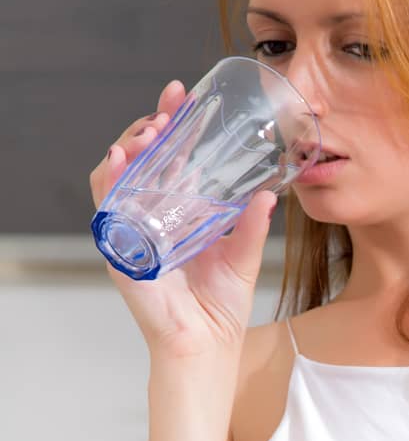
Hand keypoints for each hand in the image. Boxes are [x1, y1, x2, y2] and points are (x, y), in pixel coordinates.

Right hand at [90, 77, 276, 361]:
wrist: (206, 344)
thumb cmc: (220, 307)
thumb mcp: (242, 257)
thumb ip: (251, 225)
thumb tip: (270, 195)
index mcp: (178, 209)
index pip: (169, 156)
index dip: (171, 123)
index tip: (181, 96)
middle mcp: (151, 214)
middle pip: (141, 157)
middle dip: (149, 125)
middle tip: (167, 108)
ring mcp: (132, 229)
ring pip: (117, 173)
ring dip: (129, 146)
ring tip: (149, 131)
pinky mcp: (119, 248)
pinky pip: (105, 206)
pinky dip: (108, 179)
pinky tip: (118, 158)